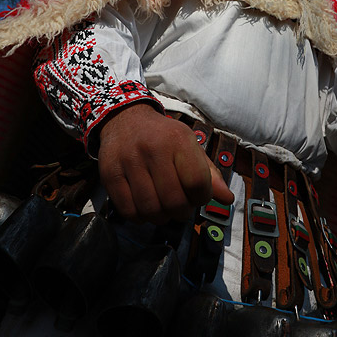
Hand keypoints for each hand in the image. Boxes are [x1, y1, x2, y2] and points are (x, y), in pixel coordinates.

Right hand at [98, 103, 233, 223]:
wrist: (125, 119)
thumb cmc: (163, 137)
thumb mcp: (190, 146)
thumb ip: (209, 174)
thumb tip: (227, 199)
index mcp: (179, 140)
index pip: (197, 183)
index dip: (201, 198)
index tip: (197, 196)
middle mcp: (153, 149)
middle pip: (174, 201)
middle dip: (182, 212)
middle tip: (181, 207)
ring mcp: (129, 162)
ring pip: (151, 210)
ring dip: (161, 217)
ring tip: (164, 208)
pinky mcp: (110, 174)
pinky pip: (128, 211)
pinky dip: (140, 217)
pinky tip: (145, 207)